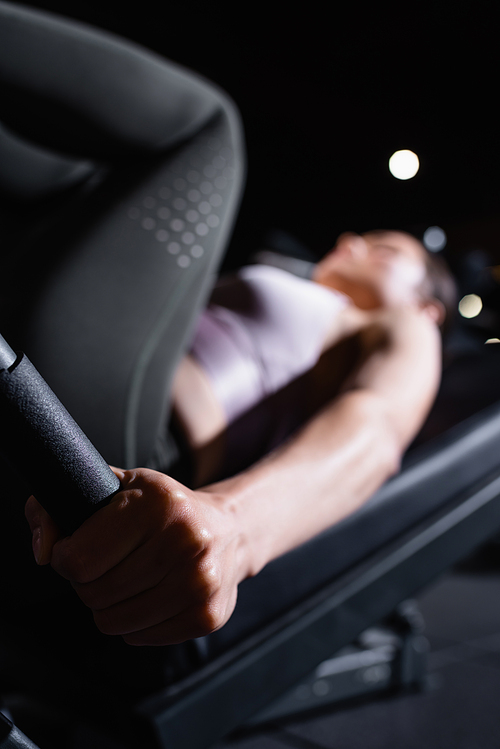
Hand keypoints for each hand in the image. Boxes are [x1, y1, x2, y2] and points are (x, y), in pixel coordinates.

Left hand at [25, 468, 248, 644]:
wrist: (229, 530)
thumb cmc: (164, 508)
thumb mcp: (117, 486)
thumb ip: (62, 504)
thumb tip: (44, 552)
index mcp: (158, 504)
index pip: (78, 560)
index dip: (66, 559)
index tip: (78, 550)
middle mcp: (185, 541)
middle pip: (95, 594)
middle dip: (88, 584)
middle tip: (106, 566)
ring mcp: (199, 582)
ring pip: (115, 622)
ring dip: (110, 607)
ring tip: (128, 581)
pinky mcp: (207, 615)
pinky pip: (141, 638)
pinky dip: (136, 623)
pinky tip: (151, 595)